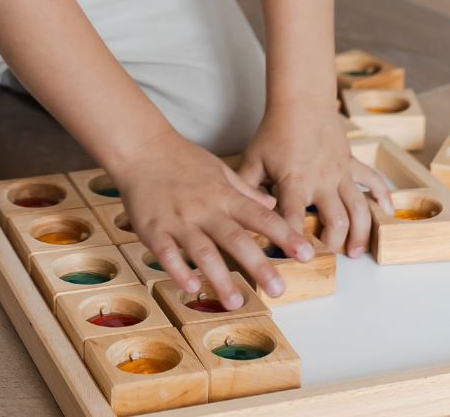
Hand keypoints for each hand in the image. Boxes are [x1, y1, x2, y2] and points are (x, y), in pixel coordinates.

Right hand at [109, 128, 315, 308]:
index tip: (307, 254)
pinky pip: (167, 253)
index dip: (285, 235)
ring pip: (203, 251)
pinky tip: (191, 286)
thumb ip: (245, 190)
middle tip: (279, 289)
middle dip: (259, 265)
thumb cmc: (181, 159)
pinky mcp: (154, 229)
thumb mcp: (219, 168)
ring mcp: (179, 220)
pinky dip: (178, 269)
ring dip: (220, 277)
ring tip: (236, 302)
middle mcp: (205, 209)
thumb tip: (272, 204)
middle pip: (236, 239)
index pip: (261, 217)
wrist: (142, 148)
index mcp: (224, 195)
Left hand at [238, 105, 394, 257]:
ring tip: (355, 252)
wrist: (301, 100)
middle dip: (332, 243)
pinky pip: (373, 181)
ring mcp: (340, 172)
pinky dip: (384, 198)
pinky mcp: (351, 163)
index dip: (292, 242)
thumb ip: (246, 187)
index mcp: (295, 181)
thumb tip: (236, 213)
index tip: (292, 259)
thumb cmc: (275, 130)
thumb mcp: (254, 158)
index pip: (293, 219)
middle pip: (334, 221)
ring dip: (360, 233)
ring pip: (359, 208)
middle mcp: (321, 180)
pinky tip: (388, 215)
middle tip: (325, 256)